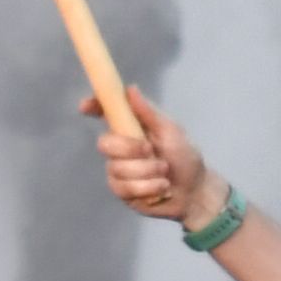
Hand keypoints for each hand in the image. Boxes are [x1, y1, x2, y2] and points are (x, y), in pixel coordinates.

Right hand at [90, 85, 220, 224]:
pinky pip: (124, 188)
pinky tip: (161, 188)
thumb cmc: (185, 157)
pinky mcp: (122, 192)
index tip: (85, 106)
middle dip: (130, 149)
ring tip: (165, 173)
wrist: (195, 191)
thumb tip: (130, 88)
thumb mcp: (171, 132)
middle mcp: (121, 148)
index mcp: (131, 128)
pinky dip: (148, 187)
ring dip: (147, 171)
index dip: (93, 107)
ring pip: (117, 169)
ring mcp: (119, 171)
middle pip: (104, 144)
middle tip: (151, 151)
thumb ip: (149, 113)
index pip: (106, 113)